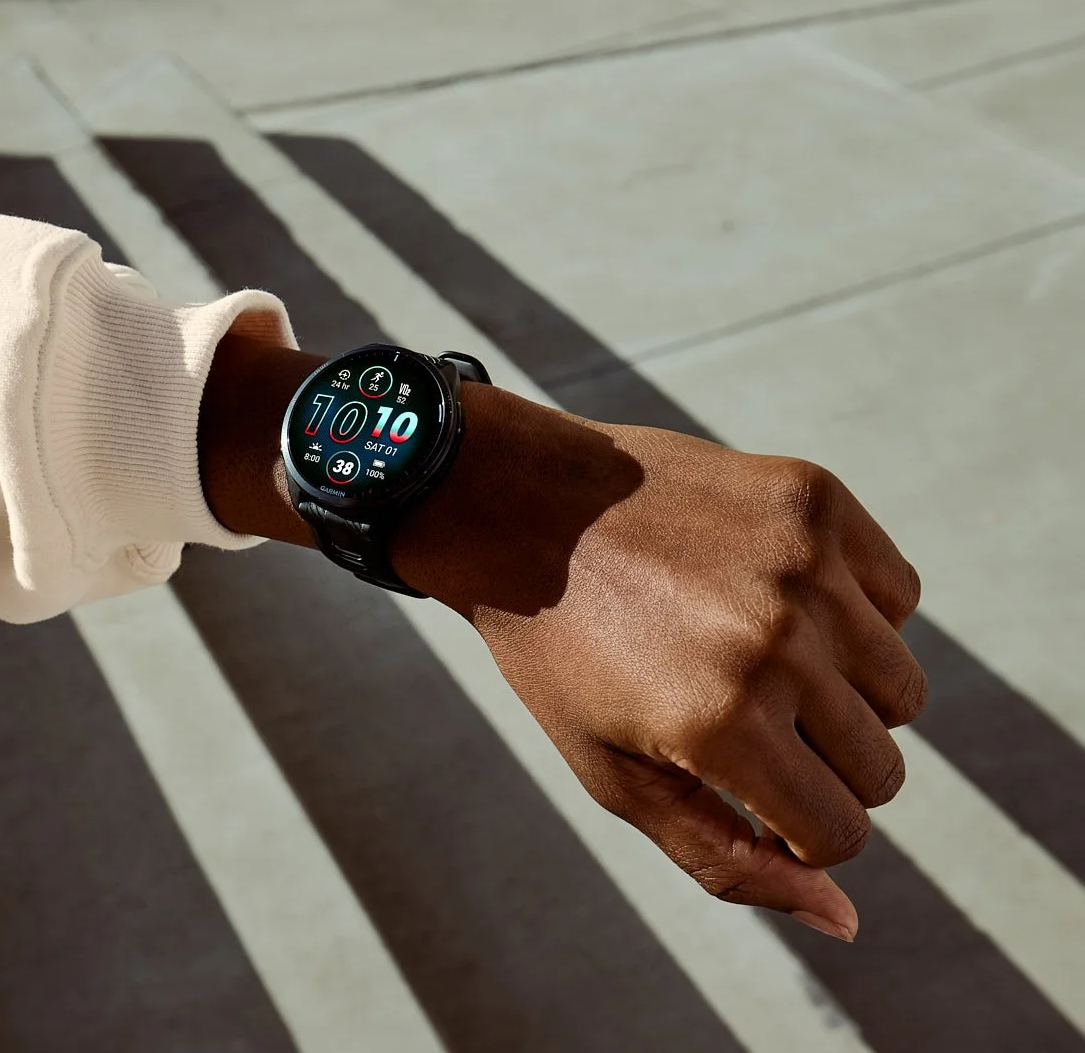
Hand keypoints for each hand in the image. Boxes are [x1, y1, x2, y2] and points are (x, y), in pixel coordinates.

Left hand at [394, 385, 925, 940]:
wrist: (518, 507)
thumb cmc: (561, 655)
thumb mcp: (614, 775)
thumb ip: (727, 860)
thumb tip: (847, 919)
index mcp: (720, 725)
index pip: (840, 832)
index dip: (796, 829)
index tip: (744, 789)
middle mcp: (777, 643)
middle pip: (879, 767)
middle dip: (818, 765)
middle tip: (738, 716)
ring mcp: (804, 565)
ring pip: (901, 688)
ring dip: (843, 691)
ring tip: (754, 656)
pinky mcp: (816, 499)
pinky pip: (898, 595)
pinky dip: (854, 612)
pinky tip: (774, 595)